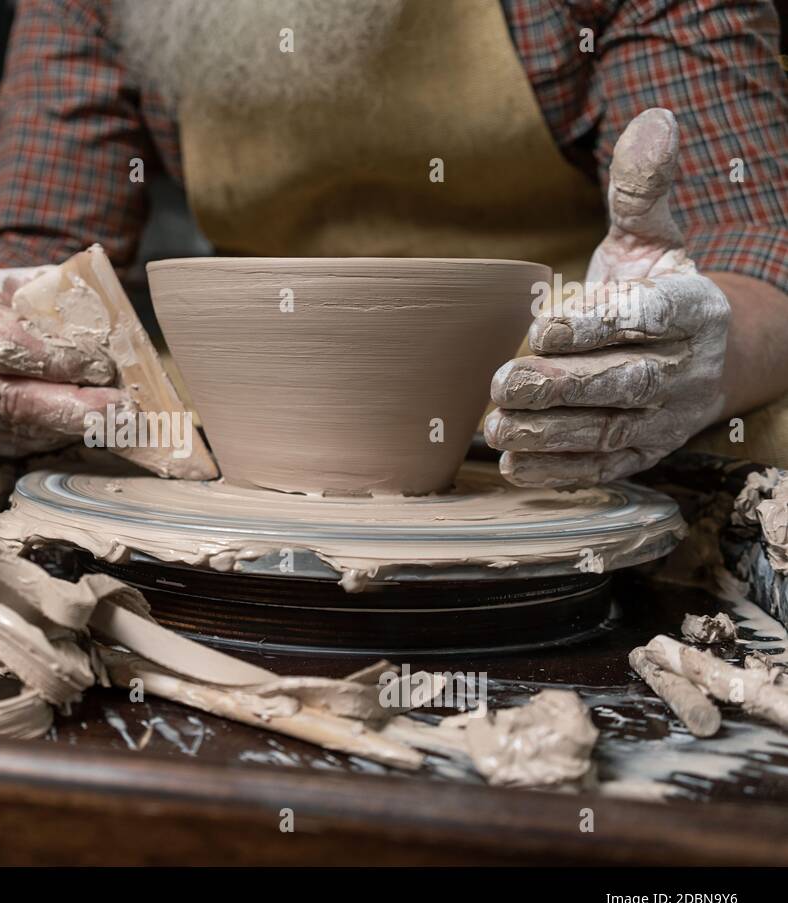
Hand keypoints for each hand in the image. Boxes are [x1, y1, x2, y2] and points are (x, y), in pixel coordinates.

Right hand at [0, 267, 127, 455]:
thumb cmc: (6, 298)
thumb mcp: (29, 280)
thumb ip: (61, 298)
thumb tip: (109, 328)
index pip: (2, 345)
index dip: (53, 359)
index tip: (98, 363)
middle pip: (9, 396)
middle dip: (71, 405)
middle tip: (118, 406)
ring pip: (17, 425)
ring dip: (72, 425)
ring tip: (116, 417)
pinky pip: (18, 442)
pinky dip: (58, 435)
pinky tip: (87, 424)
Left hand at [486, 108, 730, 487]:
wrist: (715, 355)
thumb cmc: (661, 288)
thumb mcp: (654, 235)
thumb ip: (642, 188)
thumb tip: (653, 119)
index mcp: (687, 309)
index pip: (642, 319)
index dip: (593, 325)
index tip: (540, 325)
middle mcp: (682, 369)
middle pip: (621, 382)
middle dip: (561, 386)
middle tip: (504, 383)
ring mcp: (665, 417)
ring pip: (609, 430)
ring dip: (551, 435)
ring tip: (498, 429)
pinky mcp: (644, 452)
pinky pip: (604, 468)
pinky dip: (560, 472)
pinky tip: (515, 467)